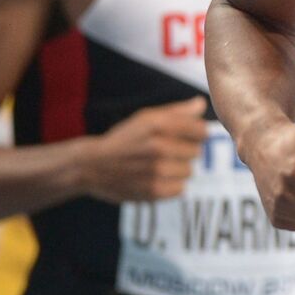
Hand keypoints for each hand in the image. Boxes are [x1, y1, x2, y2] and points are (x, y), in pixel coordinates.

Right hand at [84, 96, 207, 202]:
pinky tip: (155, 178)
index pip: (201, 131)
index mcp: (158, 124)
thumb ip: (177, 111)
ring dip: (177, 169)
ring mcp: (156, 171)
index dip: (195, 133)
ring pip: (189, 171)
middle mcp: (158, 146)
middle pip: (196, 151)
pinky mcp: (154, 191)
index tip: (185, 136)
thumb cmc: (123, 140)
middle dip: (184, 151)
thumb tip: (201, 104)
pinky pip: (180, 189)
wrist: (93, 166)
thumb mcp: (145, 118)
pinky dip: (171, 185)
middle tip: (165, 152)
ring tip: (158, 166)